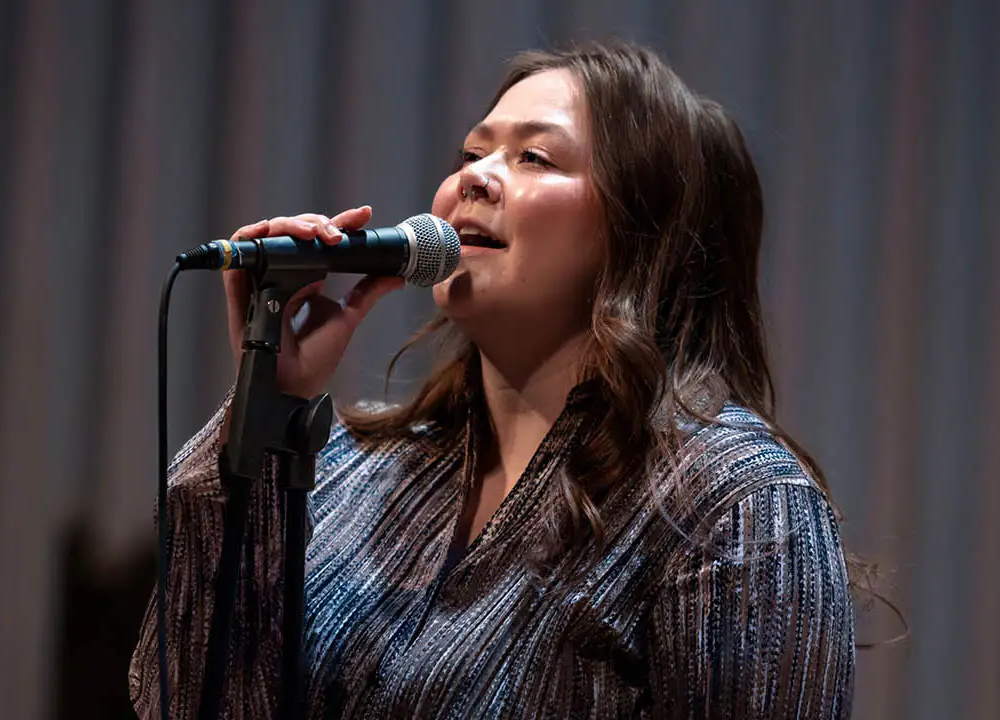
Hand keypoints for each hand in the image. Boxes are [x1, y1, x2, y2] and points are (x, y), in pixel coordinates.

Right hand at [223, 206, 403, 398]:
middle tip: (336, 231)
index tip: (363, 216)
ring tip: (313, 232)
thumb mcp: (347, 319)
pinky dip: (246, 239)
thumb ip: (368, 293)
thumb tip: (397, 275)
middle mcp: (282, 277)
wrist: (294, 388)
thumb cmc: (315, 359)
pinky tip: (265, 231)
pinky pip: (236, 260)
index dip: (339, 223)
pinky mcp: (241, 296)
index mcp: (306, 280)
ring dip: (288, 227)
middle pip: (293, 234)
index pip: (319, 242)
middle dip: (316, 223)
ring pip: (267, 239)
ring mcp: (261, 284)